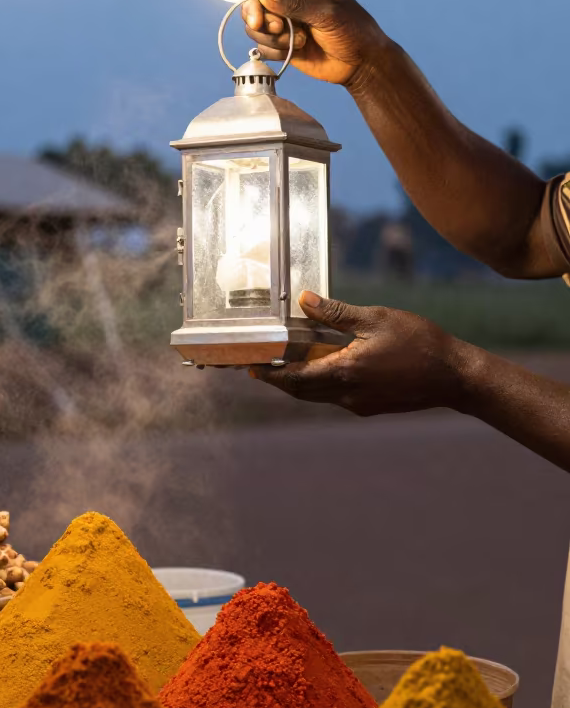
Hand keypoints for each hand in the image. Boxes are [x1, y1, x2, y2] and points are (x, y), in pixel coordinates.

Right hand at [242, 0, 388, 85]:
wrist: (361, 63)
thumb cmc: (353, 31)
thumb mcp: (327, 14)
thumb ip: (295, 4)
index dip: (256, 0)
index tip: (258, 19)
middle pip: (254, 6)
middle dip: (263, 22)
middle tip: (279, 29)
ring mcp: (284, 22)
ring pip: (256, 28)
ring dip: (274, 38)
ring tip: (299, 42)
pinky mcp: (282, 43)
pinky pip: (263, 47)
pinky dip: (276, 52)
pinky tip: (297, 51)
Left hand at [251, 292, 467, 415]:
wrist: (453, 377)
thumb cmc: (419, 343)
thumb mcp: (376, 319)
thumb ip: (337, 312)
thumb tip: (305, 300)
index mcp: (344, 372)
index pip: (294, 378)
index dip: (271, 374)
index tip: (253, 368)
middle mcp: (346, 395)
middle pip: (302, 391)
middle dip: (280, 380)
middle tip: (263, 367)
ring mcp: (359, 404)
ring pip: (318, 396)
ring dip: (301, 383)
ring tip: (289, 366)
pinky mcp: (370, 406)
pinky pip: (336, 397)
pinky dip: (322, 384)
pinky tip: (326, 368)